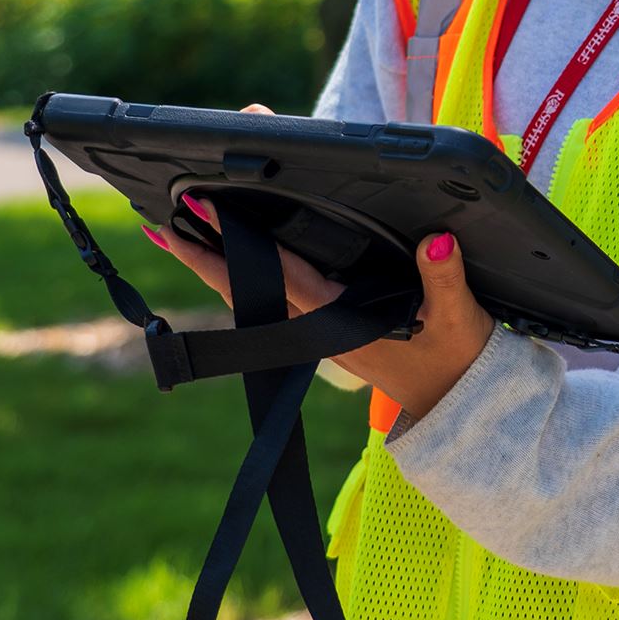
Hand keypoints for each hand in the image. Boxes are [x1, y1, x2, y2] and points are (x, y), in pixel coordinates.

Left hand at [140, 103, 495, 429]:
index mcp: (341, 317)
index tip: (201, 214)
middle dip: (204, 252)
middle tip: (159, 220)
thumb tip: (436, 240)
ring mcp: (314, 331)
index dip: (240, 244)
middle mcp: (316, 326)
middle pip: (245, 286)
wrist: (457, 405)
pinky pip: (268, 300)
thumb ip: (445, 277)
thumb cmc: (458, 359)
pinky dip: (240, 276)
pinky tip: (224, 258)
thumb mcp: (459, 316)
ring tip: (174, 232)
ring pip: (250, 296)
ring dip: (213, 265)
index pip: (280, 274)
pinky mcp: (321, 329)